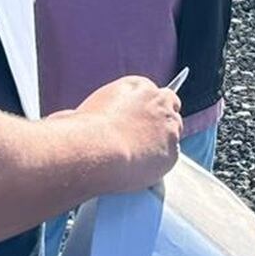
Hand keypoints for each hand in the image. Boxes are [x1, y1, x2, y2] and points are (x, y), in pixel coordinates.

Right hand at [71, 75, 182, 195]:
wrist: (93, 149)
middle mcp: (157, 100)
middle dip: (161, 122)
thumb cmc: (81, 130)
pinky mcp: (173, 150)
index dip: (148, 110)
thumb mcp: (87, 110)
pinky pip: (170, 157)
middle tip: (144, 140)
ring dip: (160, 144)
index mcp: (137, 86)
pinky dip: (159, 165)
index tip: (141, 122)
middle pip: (171, 108)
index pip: (154, 93)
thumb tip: (88, 123)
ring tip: (137, 159)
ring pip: (172, 134)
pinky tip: (140, 169)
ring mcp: (168, 125)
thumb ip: (101, 112)